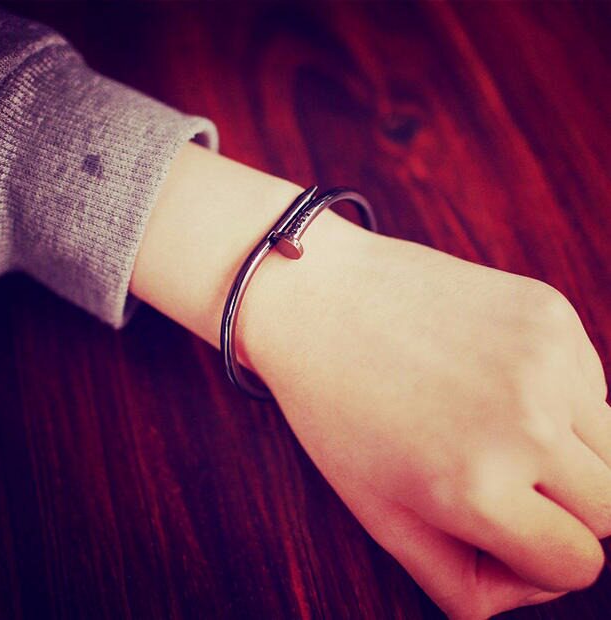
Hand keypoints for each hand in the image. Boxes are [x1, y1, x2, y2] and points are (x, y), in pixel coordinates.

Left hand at [244, 230, 609, 618]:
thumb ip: (461, 582)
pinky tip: (493, 376)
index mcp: (474, 486)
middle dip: (563, 510)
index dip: (538, 556)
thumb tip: (535, 579)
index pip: (576, 563)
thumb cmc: (339, 408)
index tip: (500, 528)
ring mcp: (543, 358)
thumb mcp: (380, 514)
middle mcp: (524, 422)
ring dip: (569, 452)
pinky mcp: (549, 312)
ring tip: (495, 425)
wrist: (322, 298)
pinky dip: (559, 396)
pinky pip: (591, 384)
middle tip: (502, 479)